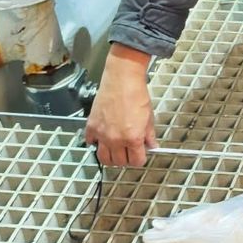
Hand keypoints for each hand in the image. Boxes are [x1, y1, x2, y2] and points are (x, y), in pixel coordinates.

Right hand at [85, 44, 156, 165]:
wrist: (122, 79)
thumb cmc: (136, 94)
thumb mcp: (149, 117)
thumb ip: (149, 135)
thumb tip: (151, 145)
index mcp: (133, 138)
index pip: (136, 161)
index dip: (139, 159)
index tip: (140, 155)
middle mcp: (116, 139)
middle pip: (119, 162)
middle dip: (126, 159)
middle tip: (128, 152)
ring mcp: (102, 134)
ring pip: (103, 158)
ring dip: (110, 157)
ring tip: (115, 150)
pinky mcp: (91, 126)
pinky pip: (90, 142)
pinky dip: (95, 143)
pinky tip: (102, 137)